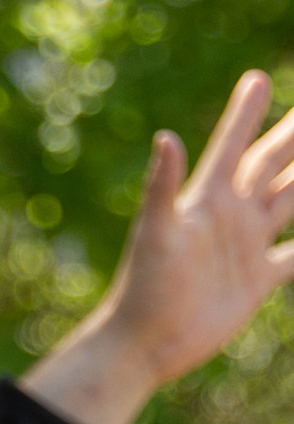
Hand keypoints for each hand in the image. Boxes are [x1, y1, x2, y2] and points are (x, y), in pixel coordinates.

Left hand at [27, 76, 293, 423]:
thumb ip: (161, 186)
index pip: (232, 147)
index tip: (256, 79)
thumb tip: (166, 137)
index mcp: (207, 200)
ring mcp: (245, 247)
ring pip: (289, 201)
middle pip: (269, 166)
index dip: (244, 115)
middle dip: (289, 136)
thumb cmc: (144, 287)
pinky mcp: (256, 280)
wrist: (144, 343)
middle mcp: (230, 217)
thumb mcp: (155, 233)